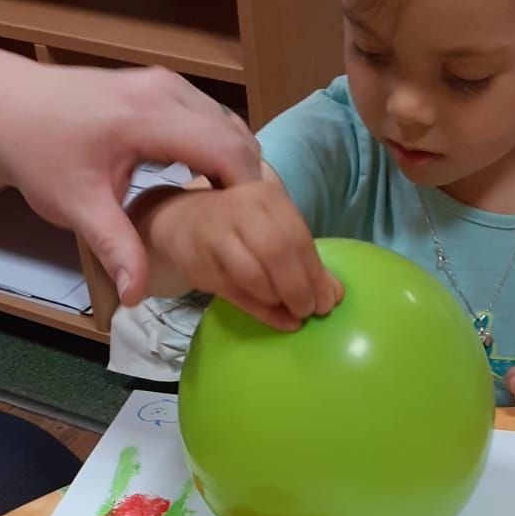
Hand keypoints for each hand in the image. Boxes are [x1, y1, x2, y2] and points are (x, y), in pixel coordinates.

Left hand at [0, 63, 261, 304]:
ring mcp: (167, 84)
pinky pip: (211, 118)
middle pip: (238, 135)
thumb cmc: (40, 154)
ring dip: (236, 167)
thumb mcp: (77, 208)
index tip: (252, 234)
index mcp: (150, 116)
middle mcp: (168, 90)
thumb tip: (134, 297)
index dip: (249, 193)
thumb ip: (115, 249)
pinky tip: (206, 187)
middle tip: (247, 231)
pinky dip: (219, 151)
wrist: (8, 107)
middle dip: (249, 183)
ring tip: (229, 213)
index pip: (228, 151)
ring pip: (229, 124)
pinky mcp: (162, 87)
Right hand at [148, 178, 341, 329]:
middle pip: (277, 253)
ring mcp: (216, 235)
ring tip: (292, 313)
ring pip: (253, 274)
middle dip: (298, 288)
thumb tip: (334, 295)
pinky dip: (259, 310)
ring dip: (277, 300)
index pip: (297, 237)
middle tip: (309, 311)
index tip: (328, 302)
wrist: (181, 221)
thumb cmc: (240, 227)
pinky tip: (275, 319)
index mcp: (267, 196)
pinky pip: (234, 292)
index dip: (316, 274)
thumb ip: (304, 260)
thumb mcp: (274, 231)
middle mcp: (240, 209)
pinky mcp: (199, 263)